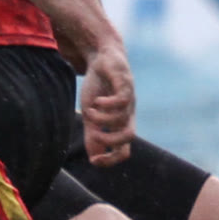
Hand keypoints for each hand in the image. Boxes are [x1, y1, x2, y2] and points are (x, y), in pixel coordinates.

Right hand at [79, 44, 135, 165]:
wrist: (101, 58)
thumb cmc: (98, 88)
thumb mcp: (92, 115)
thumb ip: (93, 136)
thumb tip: (94, 159)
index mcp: (120, 125)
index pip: (124, 150)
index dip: (110, 160)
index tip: (93, 160)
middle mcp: (128, 114)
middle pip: (129, 136)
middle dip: (109, 140)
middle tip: (93, 132)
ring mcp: (129, 98)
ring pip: (121, 118)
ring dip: (101, 118)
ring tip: (89, 110)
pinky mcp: (125, 83)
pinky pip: (123, 99)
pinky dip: (108, 104)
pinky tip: (98, 101)